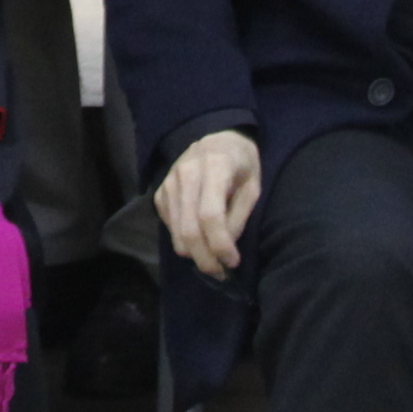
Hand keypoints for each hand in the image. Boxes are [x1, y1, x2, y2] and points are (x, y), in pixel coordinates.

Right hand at [154, 130, 262, 280]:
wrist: (215, 138)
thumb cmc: (241, 163)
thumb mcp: (253, 185)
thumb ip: (239, 216)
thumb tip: (225, 248)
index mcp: (213, 167)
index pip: (210, 215)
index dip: (220, 244)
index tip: (233, 261)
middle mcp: (184, 174)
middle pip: (189, 230)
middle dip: (205, 259)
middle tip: (222, 273)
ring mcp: (168, 184)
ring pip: (176, 233)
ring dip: (195, 256)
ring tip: (214, 262)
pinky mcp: (159, 193)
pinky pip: (169, 227)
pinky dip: (184, 241)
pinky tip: (201, 238)